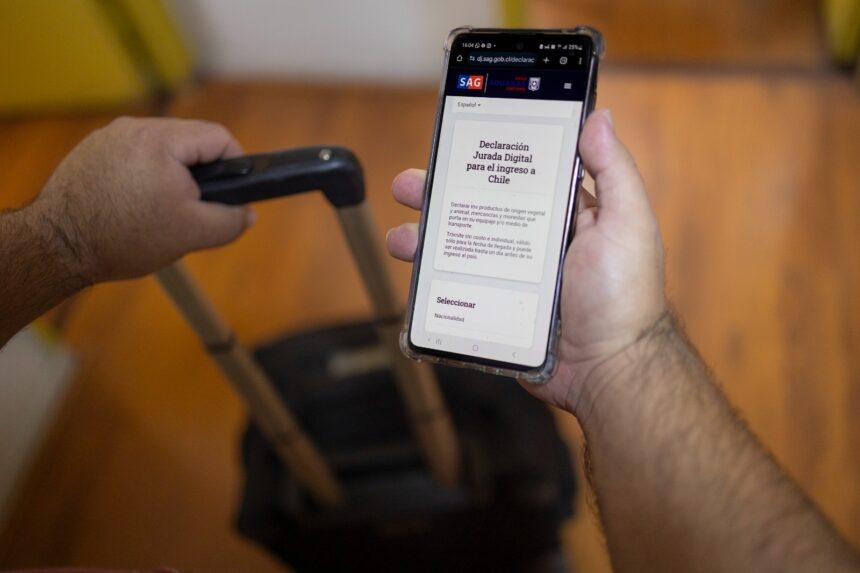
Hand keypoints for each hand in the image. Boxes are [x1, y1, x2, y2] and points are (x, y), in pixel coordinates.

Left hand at [31, 116, 253, 283]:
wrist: (58, 246)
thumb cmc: (124, 237)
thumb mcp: (192, 234)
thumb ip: (230, 220)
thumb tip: (246, 212)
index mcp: (161, 140)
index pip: (218, 137)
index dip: (234, 166)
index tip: (228, 194)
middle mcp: (133, 128)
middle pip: (190, 140)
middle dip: (199, 173)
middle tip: (191, 208)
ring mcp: (109, 136)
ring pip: (163, 148)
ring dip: (172, 174)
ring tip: (160, 209)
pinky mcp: (92, 149)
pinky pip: (135, 155)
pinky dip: (143, 176)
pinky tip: (134, 204)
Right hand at [386, 110, 666, 414]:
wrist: (608, 371)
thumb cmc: (624, 297)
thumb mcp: (626, 224)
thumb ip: (613, 171)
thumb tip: (598, 117)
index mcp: (563, 215)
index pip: (518, 177)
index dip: (485, 160)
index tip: (455, 142)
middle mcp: (534, 243)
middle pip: (478, 210)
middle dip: (439, 195)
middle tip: (409, 185)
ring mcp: (512, 278)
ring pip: (460, 251)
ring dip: (425, 239)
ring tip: (401, 238)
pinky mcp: (496, 309)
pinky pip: (459, 292)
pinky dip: (432, 284)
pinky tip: (414, 278)